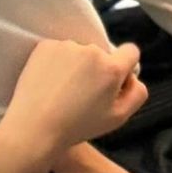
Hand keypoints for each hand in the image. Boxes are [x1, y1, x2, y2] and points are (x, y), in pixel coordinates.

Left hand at [4, 40, 146, 153]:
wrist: (34, 126)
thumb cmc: (78, 126)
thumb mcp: (119, 118)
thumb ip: (137, 93)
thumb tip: (133, 76)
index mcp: (111, 68)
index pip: (131, 51)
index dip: (126, 66)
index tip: (113, 80)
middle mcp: (91, 50)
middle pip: (102, 53)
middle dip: (97, 68)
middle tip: (82, 93)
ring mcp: (66, 46)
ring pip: (79, 52)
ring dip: (76, 65)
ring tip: (63, 90)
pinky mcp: (45, 46)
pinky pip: (58, 50)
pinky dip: (56, 62)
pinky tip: (50, 82)